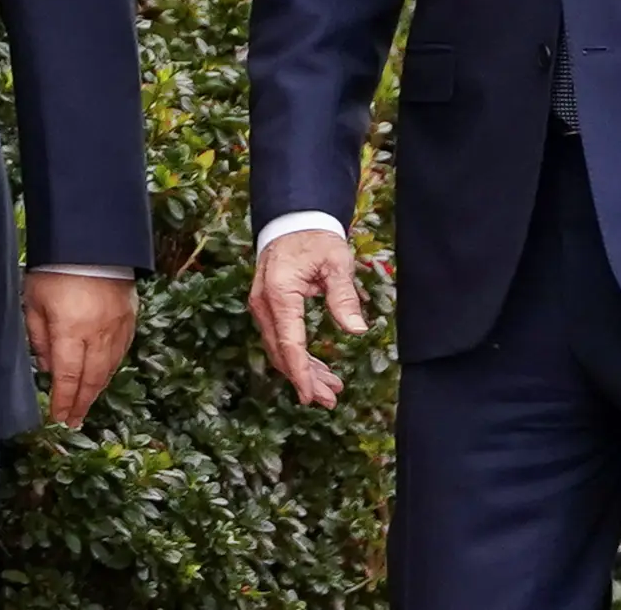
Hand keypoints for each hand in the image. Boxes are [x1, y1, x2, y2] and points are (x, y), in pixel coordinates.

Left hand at [23, 270, 136, 428]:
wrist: (91, 240)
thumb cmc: (55, 268)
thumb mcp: (34, 300)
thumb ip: (38, 335)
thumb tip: (45, 366)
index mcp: (71, 331)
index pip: (67, 377)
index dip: (63, 401)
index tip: (58, 418)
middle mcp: (97, 334)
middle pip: (91, 379)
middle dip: (81, 403)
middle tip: (74, 421)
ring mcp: (117, 326)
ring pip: (109, 368)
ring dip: (97, 389)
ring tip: (86, 403)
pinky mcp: (129, 316)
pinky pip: (121, 351)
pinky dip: (111, 368)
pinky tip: (103, 375)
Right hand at [249, 229, 368, 408]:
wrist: (292, 220)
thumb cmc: (315, 239)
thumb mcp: (336, 263)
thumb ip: (344, 298)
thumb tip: (357, 330)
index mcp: (280, 293)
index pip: (290, 342)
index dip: (301, 373)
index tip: (311, 396)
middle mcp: (264, 303)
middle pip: (282, 352)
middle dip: (305, 379)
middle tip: (331, 400)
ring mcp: (262, 306)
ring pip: (280, 349)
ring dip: (303, 371)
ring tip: (331, 390)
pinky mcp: (268, 307)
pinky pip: (280, 338)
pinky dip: (297, 356)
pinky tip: (317, 369)